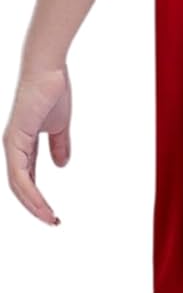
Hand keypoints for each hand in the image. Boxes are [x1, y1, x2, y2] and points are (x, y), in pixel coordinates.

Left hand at [3, 63, 70, 225]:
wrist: (48, 70)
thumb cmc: (52, 91)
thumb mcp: (59, 126)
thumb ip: (59, 145)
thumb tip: (61, 165)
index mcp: (22, 144)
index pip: (26, 179)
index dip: (38, 198)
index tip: (54, 213)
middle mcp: (13, 147)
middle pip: (19, 187)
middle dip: (35, 207)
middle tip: (52, 222)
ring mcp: (12, 144)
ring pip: (18, 185)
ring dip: (33, 205)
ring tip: (49, 218)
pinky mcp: (15, 140)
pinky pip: (20, 175)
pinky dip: (30, 192)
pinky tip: (42, 203)